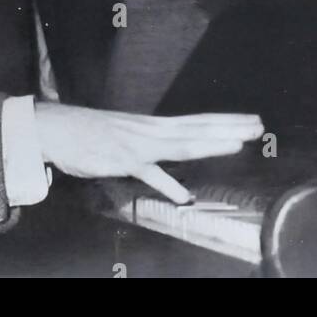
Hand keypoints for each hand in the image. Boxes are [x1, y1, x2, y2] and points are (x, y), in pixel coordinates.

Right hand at [35, 104, 263, 203]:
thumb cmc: (90, 131)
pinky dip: (166, 183)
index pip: (198, 121)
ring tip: (237, 144)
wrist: (57, 128)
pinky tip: (184, 196)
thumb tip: (171, 148)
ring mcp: (139, 144)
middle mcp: (152, 130)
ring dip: (210, 143)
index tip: (250, 120)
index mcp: (154, 125)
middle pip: (197, 128)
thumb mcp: (127, 133)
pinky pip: (148, 173)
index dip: (225, 121)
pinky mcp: (123, 159)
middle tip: (258, 127)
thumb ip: (151, 143)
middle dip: (229, 128)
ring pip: (181, 143)